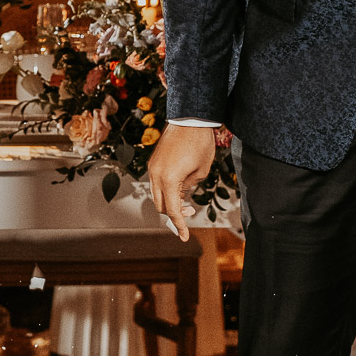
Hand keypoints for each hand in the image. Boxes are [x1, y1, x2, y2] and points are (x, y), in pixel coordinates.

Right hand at [148, 124, 215, 240]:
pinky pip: (156, 182)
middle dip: (174, 214)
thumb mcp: (202, 171)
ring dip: (169, 201)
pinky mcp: (154, 161)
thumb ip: (190, 187)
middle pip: (160, 206)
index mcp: (169, 180)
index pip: (172, 210)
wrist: (190, 118)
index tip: (184, 236)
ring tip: (186, 199)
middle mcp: (156, 175)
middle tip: (190, 211)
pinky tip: (180, 186)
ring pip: (156, 194)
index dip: (179, 225)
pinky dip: (166, 190)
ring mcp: (153, 167)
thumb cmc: (200, 144)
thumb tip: (183, 193)